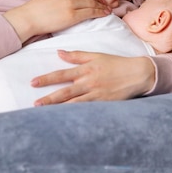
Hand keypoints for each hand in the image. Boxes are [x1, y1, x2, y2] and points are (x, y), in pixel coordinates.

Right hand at [3, 0, 110, 42]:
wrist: (29, 17)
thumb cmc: (39, 8)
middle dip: (102, 0)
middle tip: (108, 5)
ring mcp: (72, 2)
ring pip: (93, 3)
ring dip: (103, 7)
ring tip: (108, 10)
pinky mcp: (72, 14)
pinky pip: (91, 12)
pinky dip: (100, 13)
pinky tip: (104, 14)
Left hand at [30, 50, 155, 105]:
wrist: (138, 74)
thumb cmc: (116, 64)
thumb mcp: (96, 56)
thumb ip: (77, 56)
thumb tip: (58, 53)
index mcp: (86, 69)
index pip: (62, 74)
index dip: (47, 78)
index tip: (33, 82)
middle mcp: (89, 82)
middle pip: (65, 91)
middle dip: (48, 98)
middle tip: (35, 103)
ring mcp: (96, 94)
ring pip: (73, 103)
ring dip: (58, 108)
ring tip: (45, 113)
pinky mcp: (103, 104)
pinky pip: (86, 110)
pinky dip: (75, 114)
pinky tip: (66, 120)